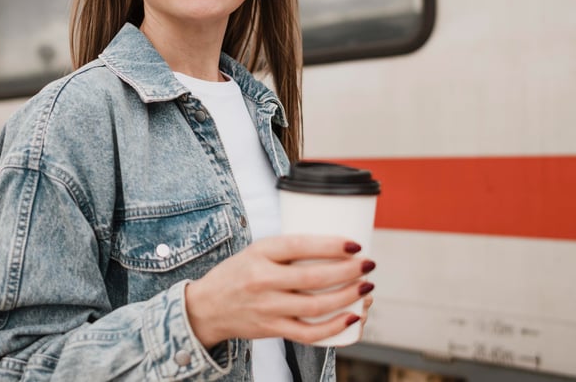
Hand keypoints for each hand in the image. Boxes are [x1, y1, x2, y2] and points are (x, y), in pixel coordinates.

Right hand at [185, 235, 374, 346]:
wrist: (207, 307)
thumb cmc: (239, 273)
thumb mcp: (256, 250)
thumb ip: (288, 249)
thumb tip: (336, 244)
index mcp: (259, 253)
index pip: (298, 245)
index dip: (330, 245)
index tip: (355, 243)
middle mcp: (261, 280)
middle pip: (313, 277)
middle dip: (348, 271)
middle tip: (368, 264)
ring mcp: (267, 308)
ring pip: (314, 305)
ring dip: (347, 297)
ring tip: (366, 287)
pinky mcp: (271, 329)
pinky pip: (307, 332)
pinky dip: (333, 327)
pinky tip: (351, 316)